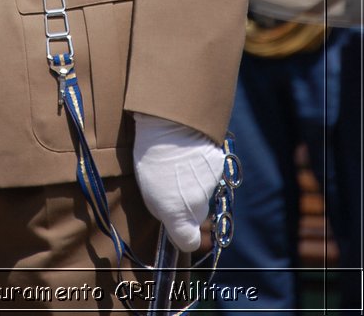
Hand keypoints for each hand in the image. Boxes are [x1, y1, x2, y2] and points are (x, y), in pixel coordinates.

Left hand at [132, 112, 224, 252]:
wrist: (172, 124)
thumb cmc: (152, 157)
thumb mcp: (147, 190)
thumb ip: (163, 211)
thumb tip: (171, 217)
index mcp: (178, 215)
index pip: (188, 242)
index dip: (182, 235)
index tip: (176, 226)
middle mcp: (198, 206)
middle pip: (196, 215)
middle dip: (186, 206)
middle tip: (171, 185)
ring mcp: (211, 187)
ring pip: (204, 194)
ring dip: (194, 185)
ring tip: (178, 164)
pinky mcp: (220, 168)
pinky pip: (210, 175)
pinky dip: (202, 169)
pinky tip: (190, 154)